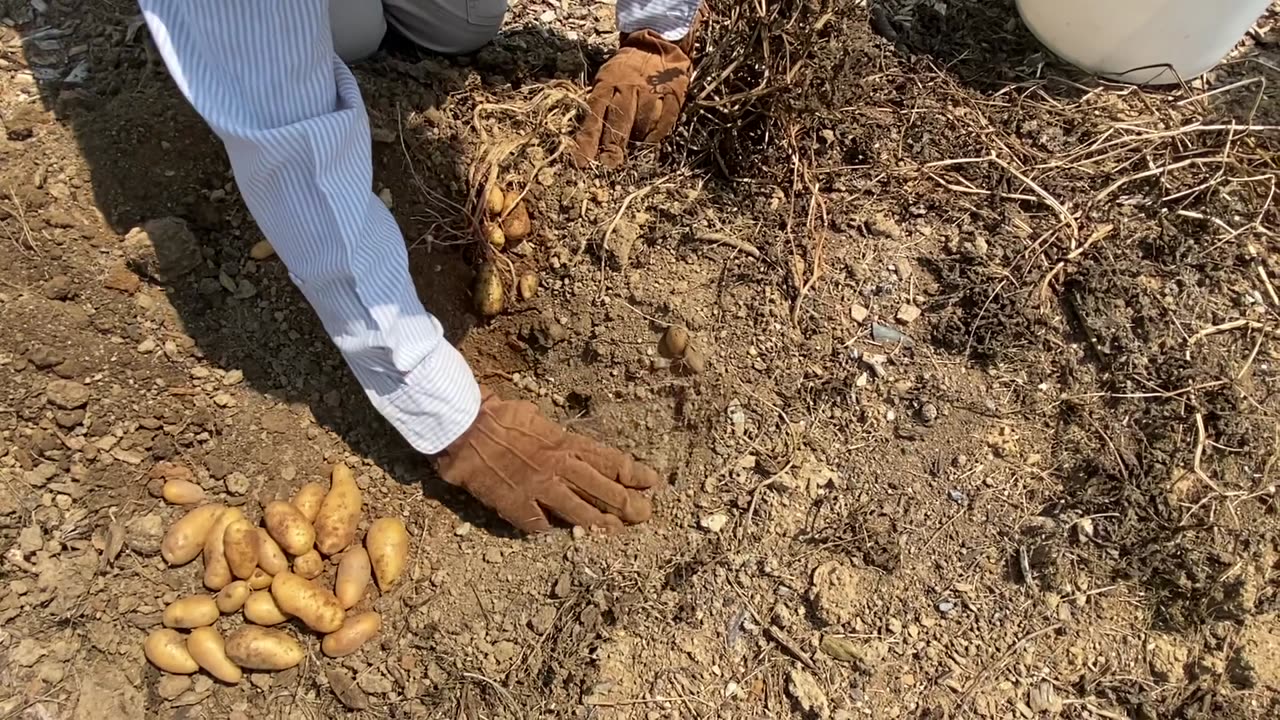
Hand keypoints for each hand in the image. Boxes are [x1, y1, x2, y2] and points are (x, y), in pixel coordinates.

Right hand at [436, 387, 659, 532]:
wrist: (464, 428)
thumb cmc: (499, 415)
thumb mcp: (537, 419)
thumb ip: (557, 438)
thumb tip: (569, 449)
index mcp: (566, 444)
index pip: (611, 461)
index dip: (635, 474)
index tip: (652, 482)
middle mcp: (559, 468)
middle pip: (604, 490)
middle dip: (628, 504)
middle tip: (646, 514)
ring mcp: (539, 490)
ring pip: (579, 512)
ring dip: (601, 524)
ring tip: (618, 532)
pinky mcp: (518, 507)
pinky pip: (540, 524)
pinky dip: (549, 529)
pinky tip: (556, 533)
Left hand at [570, 29, 693, 167]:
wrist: (656, 44)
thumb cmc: (624, 68)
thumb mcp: (605, 79)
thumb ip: (598, 105)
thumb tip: (587, 140)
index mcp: (607, 85)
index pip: (593, 117)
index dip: (587, 141)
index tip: (580, 163)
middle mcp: (628, 89)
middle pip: (618, 123)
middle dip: (612, 147)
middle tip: (610, 164)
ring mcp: (651, 93)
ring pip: (642, 125)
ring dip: (636, 140)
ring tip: (632, 145)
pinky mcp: (672, 97)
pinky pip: (663, 124)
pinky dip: (655, 135)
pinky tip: (649, 139)